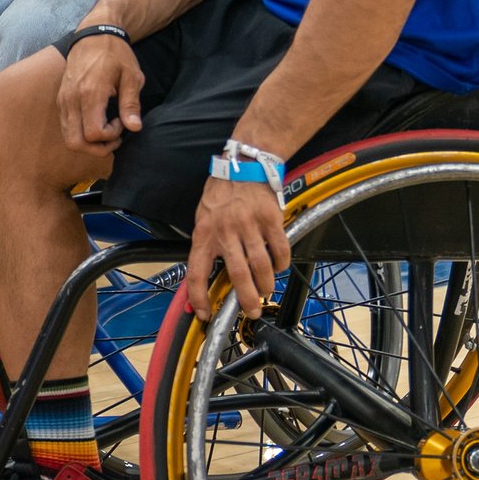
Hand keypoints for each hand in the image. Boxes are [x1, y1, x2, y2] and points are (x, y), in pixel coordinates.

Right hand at [57, 36, 143, 153]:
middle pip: (76, 143)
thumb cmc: (115, 54)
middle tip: (114, 137)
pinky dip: (81, 133)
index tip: (122, 122)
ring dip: (88, 143)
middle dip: (97, 148)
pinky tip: (97, 120)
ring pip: (68, 138)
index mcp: (90, 94)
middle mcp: (71, 100)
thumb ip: (131, 104)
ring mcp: (63, 100)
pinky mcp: (61, 100)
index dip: (111, 136)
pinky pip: (66, 127)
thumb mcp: (131, 76)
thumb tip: (135, 128)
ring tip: (107, 130)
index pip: (93, 134)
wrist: (93, 34)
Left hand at [186, 176, 288, 324]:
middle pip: (238, 275)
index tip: (205, 314)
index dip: (199, 298)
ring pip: (261, 266)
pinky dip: (281, 263)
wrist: (243, 165)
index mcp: (204, 235)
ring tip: (266, 291)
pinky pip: (280, 249)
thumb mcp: (203, 219)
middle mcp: (226, 232)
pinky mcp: (270, 219)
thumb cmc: (220, 195)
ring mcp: (249, 226)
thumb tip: (204, 277)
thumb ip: (205, 246)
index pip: (197, 273)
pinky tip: (279, 267)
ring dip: (266, 284)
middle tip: (253, 311)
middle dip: (246, 300)